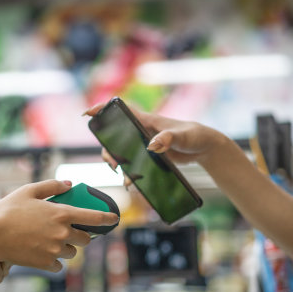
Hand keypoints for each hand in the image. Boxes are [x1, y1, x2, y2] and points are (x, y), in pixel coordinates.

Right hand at [0, 180, 118, 271]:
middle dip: (81, 236)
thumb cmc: (8, 211)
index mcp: (62, 214)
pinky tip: (41, 252)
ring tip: (49, 241)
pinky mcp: (46, 263)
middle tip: (69, 231)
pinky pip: (58, 265)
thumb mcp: (28, 191)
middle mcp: (63, 233)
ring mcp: (55, 250)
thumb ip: (51, 186)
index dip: (108, 218)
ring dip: (66, 248)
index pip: (94, 218)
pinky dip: (54, 261)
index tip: (115, 219)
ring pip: (72, 253)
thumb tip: (69, 184)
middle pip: (85, 240)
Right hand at [84, 102, 223, 169]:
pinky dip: (130, 174)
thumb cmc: (194, 135)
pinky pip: (133, 164)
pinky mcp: (149, 157)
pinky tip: (132, 183)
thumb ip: (168, 138)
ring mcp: (144, 144)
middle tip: (112, 163)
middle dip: (108, 149)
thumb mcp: (182, 136)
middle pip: (115, 137)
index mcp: (146, 120)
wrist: (204, 148)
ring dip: (117, 163)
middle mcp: (141, 131)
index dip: (103, 108)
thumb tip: (151, 145)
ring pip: (122, 152)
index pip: (121, 110)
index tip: (88, 113)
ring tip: (122, 175)